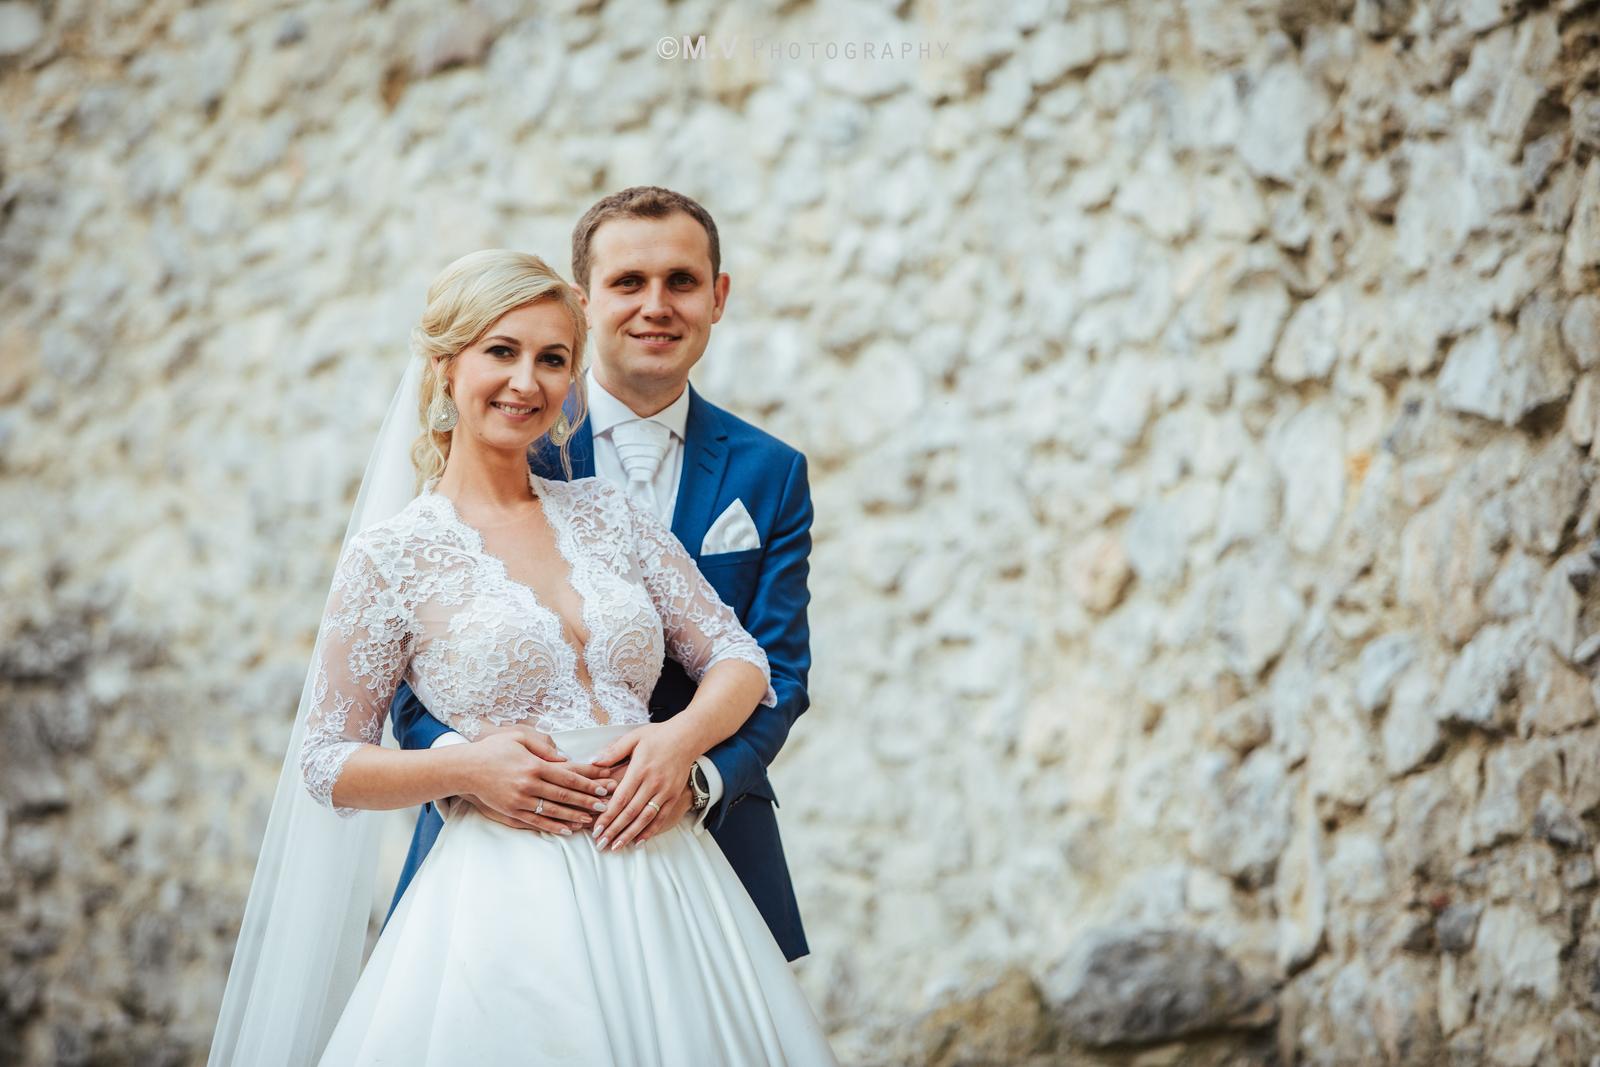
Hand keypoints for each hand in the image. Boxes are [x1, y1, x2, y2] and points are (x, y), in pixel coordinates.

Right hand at [457, 724, 619, 834]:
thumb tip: (564, 758)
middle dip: (587, 802)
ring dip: (574, 816)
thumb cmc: (493, 749)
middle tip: (605, 807)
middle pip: (564, 795)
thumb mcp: (518, 737)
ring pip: (553, 811)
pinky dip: (553, 825)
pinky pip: (536, 821)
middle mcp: (528, 784)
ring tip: (590, 820)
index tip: (604, 788)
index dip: (588, 784)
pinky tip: (566, 829)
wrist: (465, 768)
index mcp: (533, 765)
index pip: (567, 776)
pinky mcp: (511, 811)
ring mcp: (519, 800)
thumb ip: (543, 746)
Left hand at [590, 722, 698, 849]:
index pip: (621, 798)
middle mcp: (653, 783)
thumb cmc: (658, 736)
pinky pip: (661, 817)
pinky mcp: (674, 796)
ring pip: (645, 818)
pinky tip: (639, 842)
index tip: (596, 829)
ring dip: (630, 834)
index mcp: (640, 769)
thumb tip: (593, 762)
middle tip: (601, 844)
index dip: (608, 816)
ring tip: (616, 847)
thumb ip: (613, 751)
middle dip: (614, 830)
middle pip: (631, 812)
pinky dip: (650, 831)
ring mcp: (665, 791)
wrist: (687, 737)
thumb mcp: (634, 737)